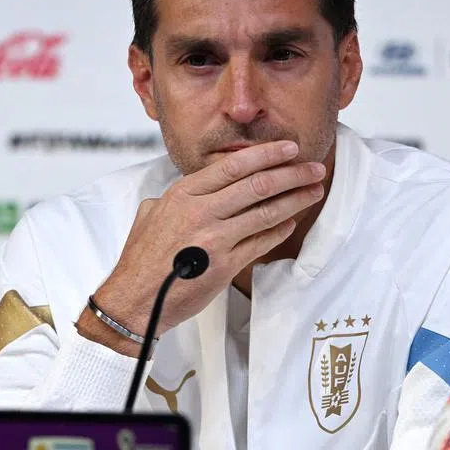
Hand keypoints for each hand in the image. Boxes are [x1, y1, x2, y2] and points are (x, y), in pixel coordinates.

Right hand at [87, 140, 325, 340]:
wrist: (135, 300)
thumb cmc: (142, 260)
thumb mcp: (150, 215)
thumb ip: (175, 197)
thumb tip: (193, 189)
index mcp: (183, 195)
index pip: (233, 166)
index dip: (266, 154)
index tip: (289, 148)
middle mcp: (201, 212)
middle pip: (257, 185)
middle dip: (292, 174)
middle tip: (313, 168)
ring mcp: (215, 239)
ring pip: (266, 212)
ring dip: (295, 199)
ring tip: (314, 190)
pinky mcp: (225, 266)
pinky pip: (261, 243)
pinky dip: (280, 230)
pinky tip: (292, 221)